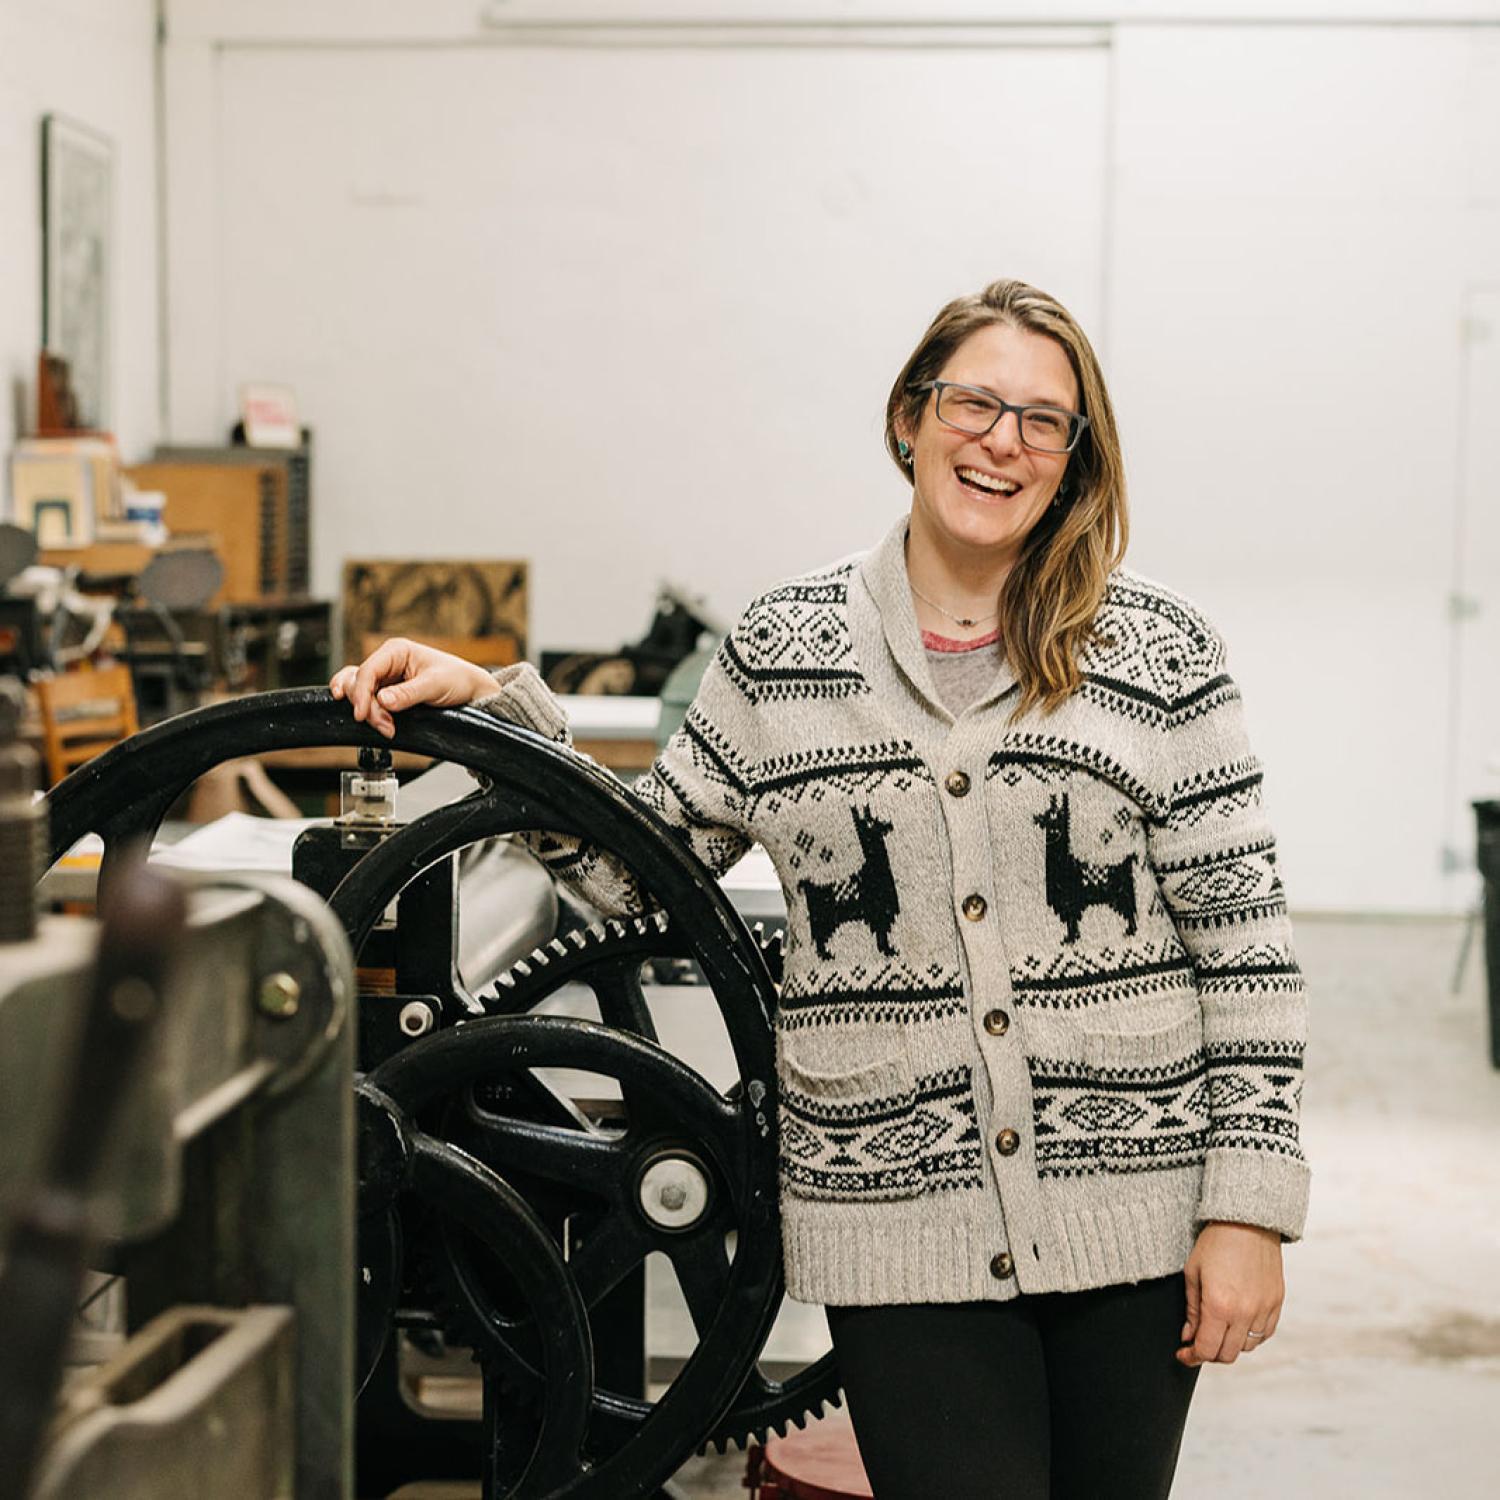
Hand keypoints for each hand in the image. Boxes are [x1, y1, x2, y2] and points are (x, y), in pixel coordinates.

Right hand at [329, 637, 497, 738]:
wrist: (469, 691)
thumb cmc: (457, 679)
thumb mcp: (435, 685)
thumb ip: (409, 693)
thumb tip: (383, 700)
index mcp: (396, 651)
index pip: (367, 670)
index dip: (361, 693)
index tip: (363, 714)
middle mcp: (387, 662)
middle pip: (359, 684)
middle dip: (368, 707)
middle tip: (385, 725)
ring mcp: (385, 678)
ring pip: (360, 694)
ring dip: (369, 713)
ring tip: (388, 727)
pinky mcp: (387, 693)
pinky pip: (367, 701)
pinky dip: (369, 713)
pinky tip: (376, 721)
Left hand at [1176, 1220, 1283, 1366]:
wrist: (1247, 1222)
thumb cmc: (1215, 1243)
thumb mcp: (1193, 1273)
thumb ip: (1192, 1310)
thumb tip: (1189, 1337)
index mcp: (1219, 1305)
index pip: (1206, 1349)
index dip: (1192, 1357)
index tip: (1183, 1355)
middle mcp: (1244, 1313)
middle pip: (1227, 1354)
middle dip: (1209, 1353)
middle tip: (1198, 1342)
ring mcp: (1264, 1310)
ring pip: (1246, 1348)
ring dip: (1230, 1345)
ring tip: (1218, 1329)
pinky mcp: (1277, 1303)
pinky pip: (1264, 1334)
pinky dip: (1250, 1336)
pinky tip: (1238, 1324)